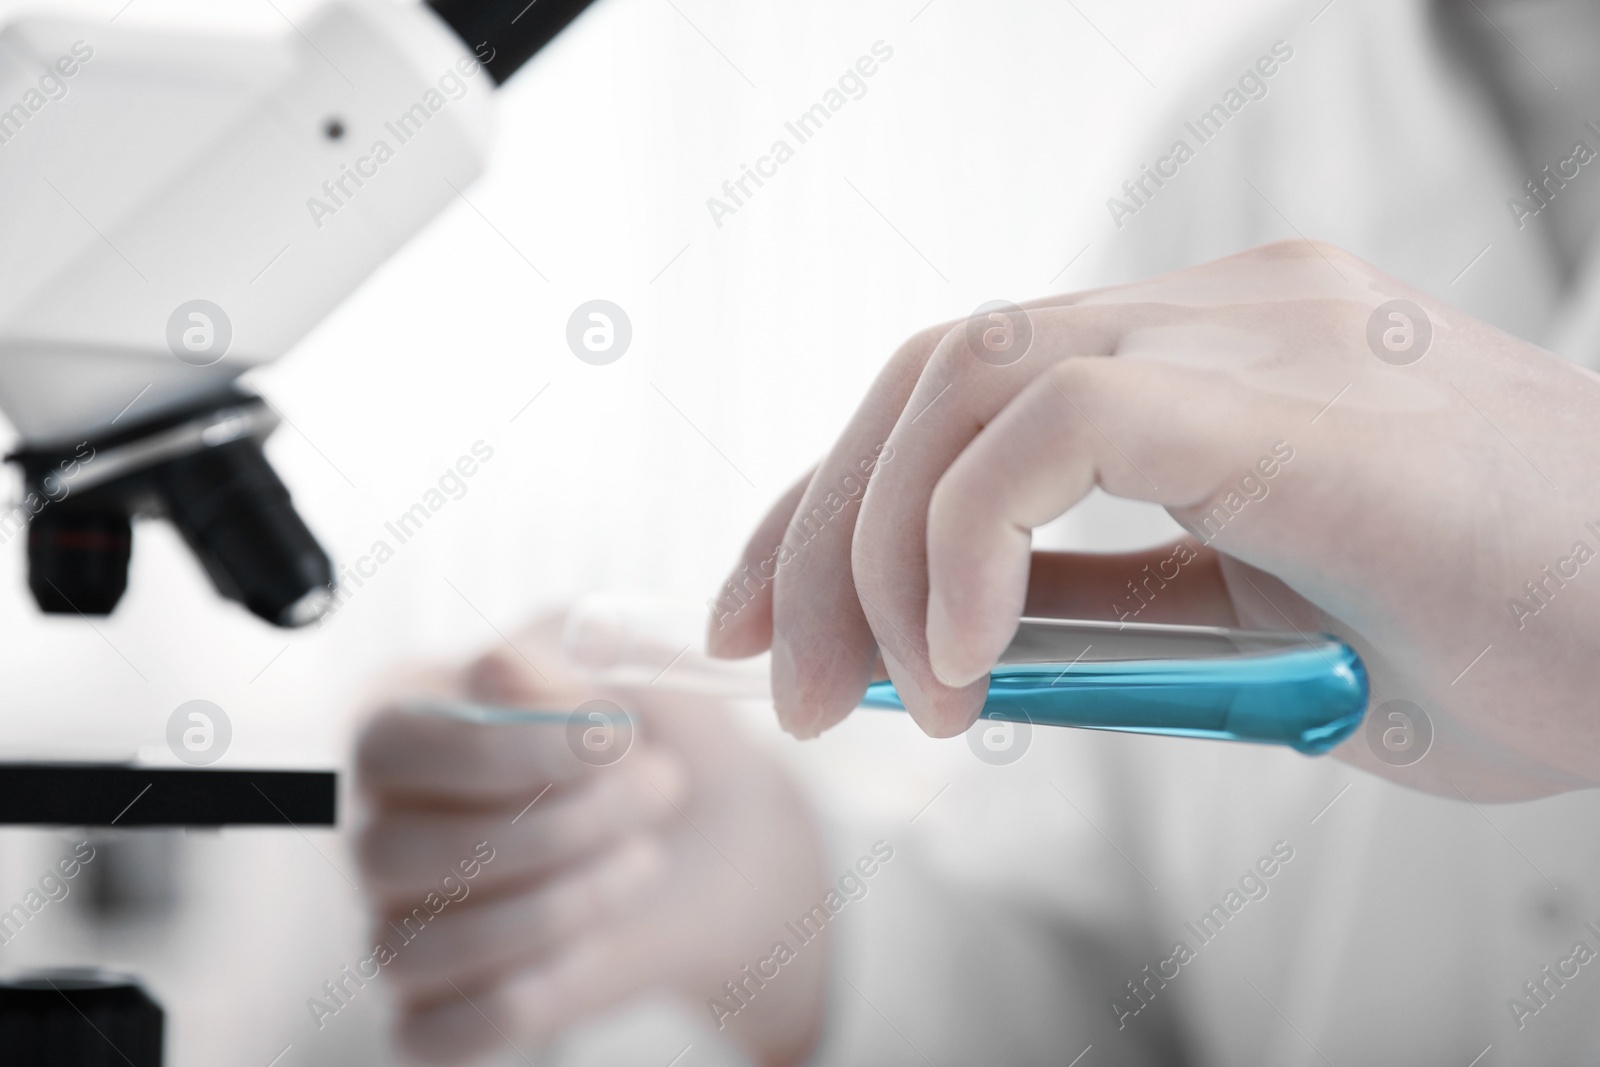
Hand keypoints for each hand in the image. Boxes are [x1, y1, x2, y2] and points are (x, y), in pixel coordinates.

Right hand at [355, 614, 829, 1063]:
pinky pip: (434, 1035)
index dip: (501, 749)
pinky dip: (521, 999)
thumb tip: (494, 672)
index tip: (612, 734)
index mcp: (400, 723)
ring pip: (411, 951)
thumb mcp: (618, 669)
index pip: (385, 745)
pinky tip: (596, 943)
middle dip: (552, 828)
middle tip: (659, 787)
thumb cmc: (648, 733)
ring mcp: (402, 923)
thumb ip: (556, 664)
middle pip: (394, 853)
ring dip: (552, 908)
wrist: (719, 829)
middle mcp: (380, 825)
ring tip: (643, 858)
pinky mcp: (441, 1010)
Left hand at [707, 240, 1599, 799]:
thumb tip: (942, 648)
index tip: (767, 621)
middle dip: (819, 530)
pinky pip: (1062, 417)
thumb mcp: (1252, 640)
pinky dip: (974, 538)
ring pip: (969, 373)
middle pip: (931, 370)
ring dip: (879, 548)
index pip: (956, 382)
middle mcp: (1222, 309)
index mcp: (1207, 355)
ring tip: (878, 699)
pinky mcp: (1296, 394)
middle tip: (786, 686)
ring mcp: (1260, 331)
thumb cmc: (1508, 641)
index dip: (831, 498)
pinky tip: (968, 661)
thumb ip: (1107, 618)